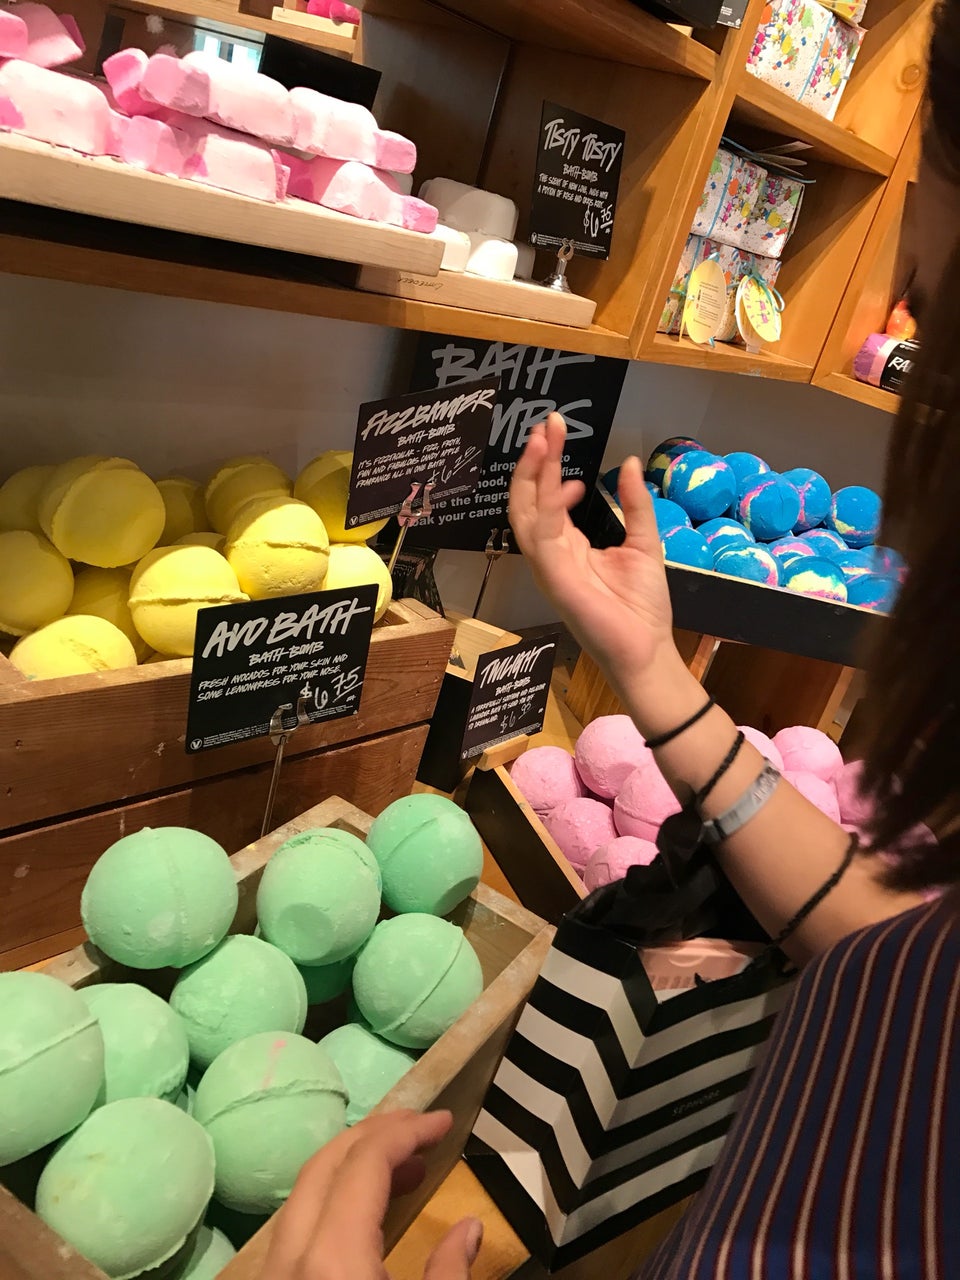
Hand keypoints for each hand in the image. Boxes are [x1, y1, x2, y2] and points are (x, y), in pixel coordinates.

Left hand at [263, 1110, 481, 1279]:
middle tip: (420, 1130)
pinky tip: (367, 1218)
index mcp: (334, 1260)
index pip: (365, 1163)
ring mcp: (271, 1275)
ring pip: (303, 1197)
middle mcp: (290, 1258)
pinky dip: (332, 1205)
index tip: (443, 1121)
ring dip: (352, 1168)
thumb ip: (449, 1273)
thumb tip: (468, 1230)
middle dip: (374, 1136)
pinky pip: (295, 1231)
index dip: (408, 1131)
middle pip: (325, 1165)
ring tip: (405, 1170)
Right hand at [509, 413, 675, 680]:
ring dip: (532, 475)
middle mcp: (550, 553)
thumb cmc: (642, 607)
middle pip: (527, 499)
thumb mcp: (644, 542)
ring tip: (543, 439)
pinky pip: (543, 538)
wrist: (647, 650)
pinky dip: (549, 507)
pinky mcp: (555, 580)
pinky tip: (564, 483)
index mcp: (566, 545)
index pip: (546, 497)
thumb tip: (631, 462)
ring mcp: (548, 566)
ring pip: (525, 513)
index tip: (560, 434)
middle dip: (533, 460)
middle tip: (547, 424)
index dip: (547, 464)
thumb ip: (635, 504)